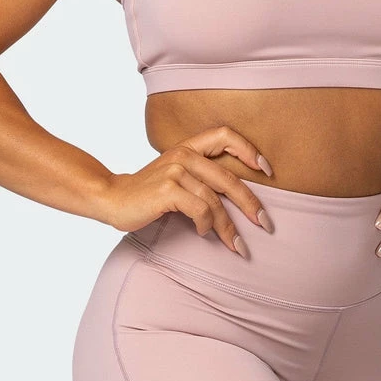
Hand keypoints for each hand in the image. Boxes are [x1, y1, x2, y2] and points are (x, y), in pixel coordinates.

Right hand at [100, 126, 274, 255]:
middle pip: (228, 178)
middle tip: (265, 224)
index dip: (249, 149)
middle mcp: (184, 154)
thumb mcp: (176, 172)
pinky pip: (199, 209)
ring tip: (237, 245)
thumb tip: (240, 193)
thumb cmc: (150, 191)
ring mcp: (175, 170)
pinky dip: (205, 225)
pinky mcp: (167, 189)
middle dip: (250, 203)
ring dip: (228, 227)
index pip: (225, 135)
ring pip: (215, 201)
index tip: (267, 170)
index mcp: (189, 146)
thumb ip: (201, 173)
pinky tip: (203, 233)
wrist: (113, 198)